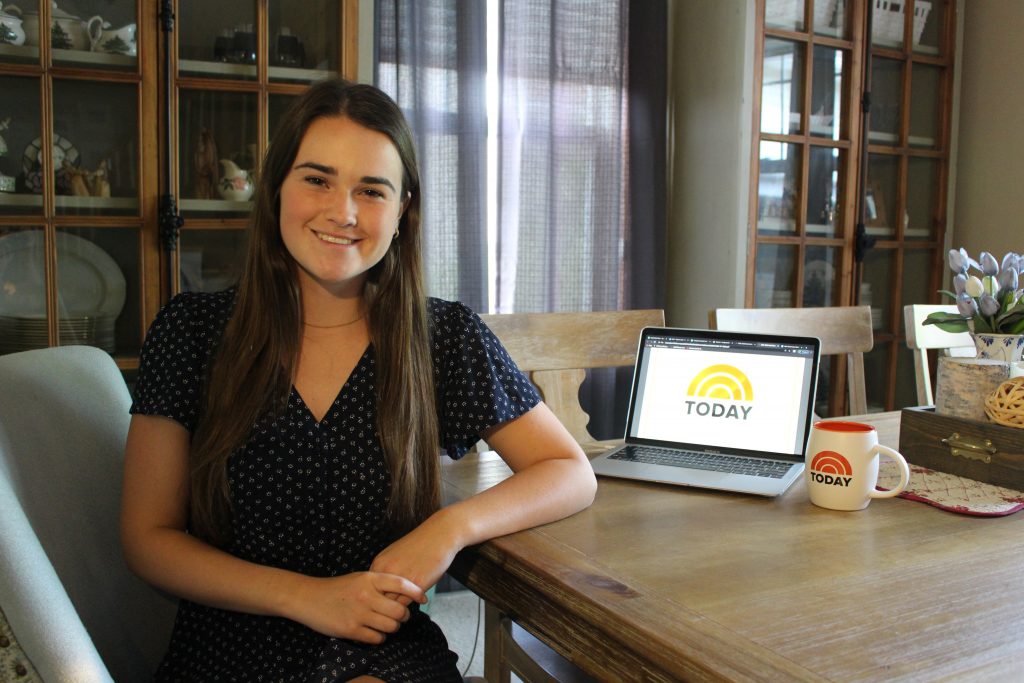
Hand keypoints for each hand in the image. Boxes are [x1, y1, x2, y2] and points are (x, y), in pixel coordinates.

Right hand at [285, 571, 425, 642]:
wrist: (309, 598)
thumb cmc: (338, 588)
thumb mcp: (359, 578)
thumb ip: (379, 584)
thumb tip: (404, 593)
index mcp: (369, 578)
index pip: (401, 583)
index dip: (416, 591)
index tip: (423, 598)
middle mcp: (366, 595)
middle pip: (399, 610)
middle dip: (403, 616)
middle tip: (401, 616)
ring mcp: (358, 613)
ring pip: (391, 626)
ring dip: (393, 628)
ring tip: (387, 625)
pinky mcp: (351, 630)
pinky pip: (377, 638)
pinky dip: (380, 637)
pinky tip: (375, 632)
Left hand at [370, 512, 462, 604]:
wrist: (439, 535)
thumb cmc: (418, 545)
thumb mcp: (394, 554)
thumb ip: (384, 571)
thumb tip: (377, 591)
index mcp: (379, 564)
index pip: (370, 591)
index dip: (377, 599)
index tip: (384, 601)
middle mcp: (388, 571)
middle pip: (379, 600)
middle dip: (386, 607)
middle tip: (394, 608)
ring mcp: (402, 578)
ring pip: (393, 605)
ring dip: (398, 609)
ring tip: (405, 607)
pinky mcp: (418, 584)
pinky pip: (408, 604)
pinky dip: (412, 604)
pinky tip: (419, 599)